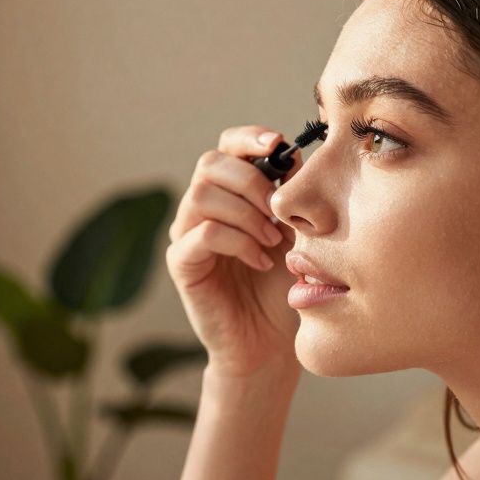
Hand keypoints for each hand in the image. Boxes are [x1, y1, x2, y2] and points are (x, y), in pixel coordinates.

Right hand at [165, 125, 303, 377]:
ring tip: (271, 240)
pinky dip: (237, 241)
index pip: (226, 147)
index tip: (278, 145)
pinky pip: (202, 234)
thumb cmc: (285, 286)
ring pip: (202, 195)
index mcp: (229, 194)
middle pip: (210, 163)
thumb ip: (291, 194)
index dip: (248, 138)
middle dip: (251, 180)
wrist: (271, 342)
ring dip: (245, 213)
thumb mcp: (298, 232)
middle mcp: (200, 210)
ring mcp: (186, 236)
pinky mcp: (182, 264)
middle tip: (278, 212)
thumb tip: (292, 154)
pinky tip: (260, 260)